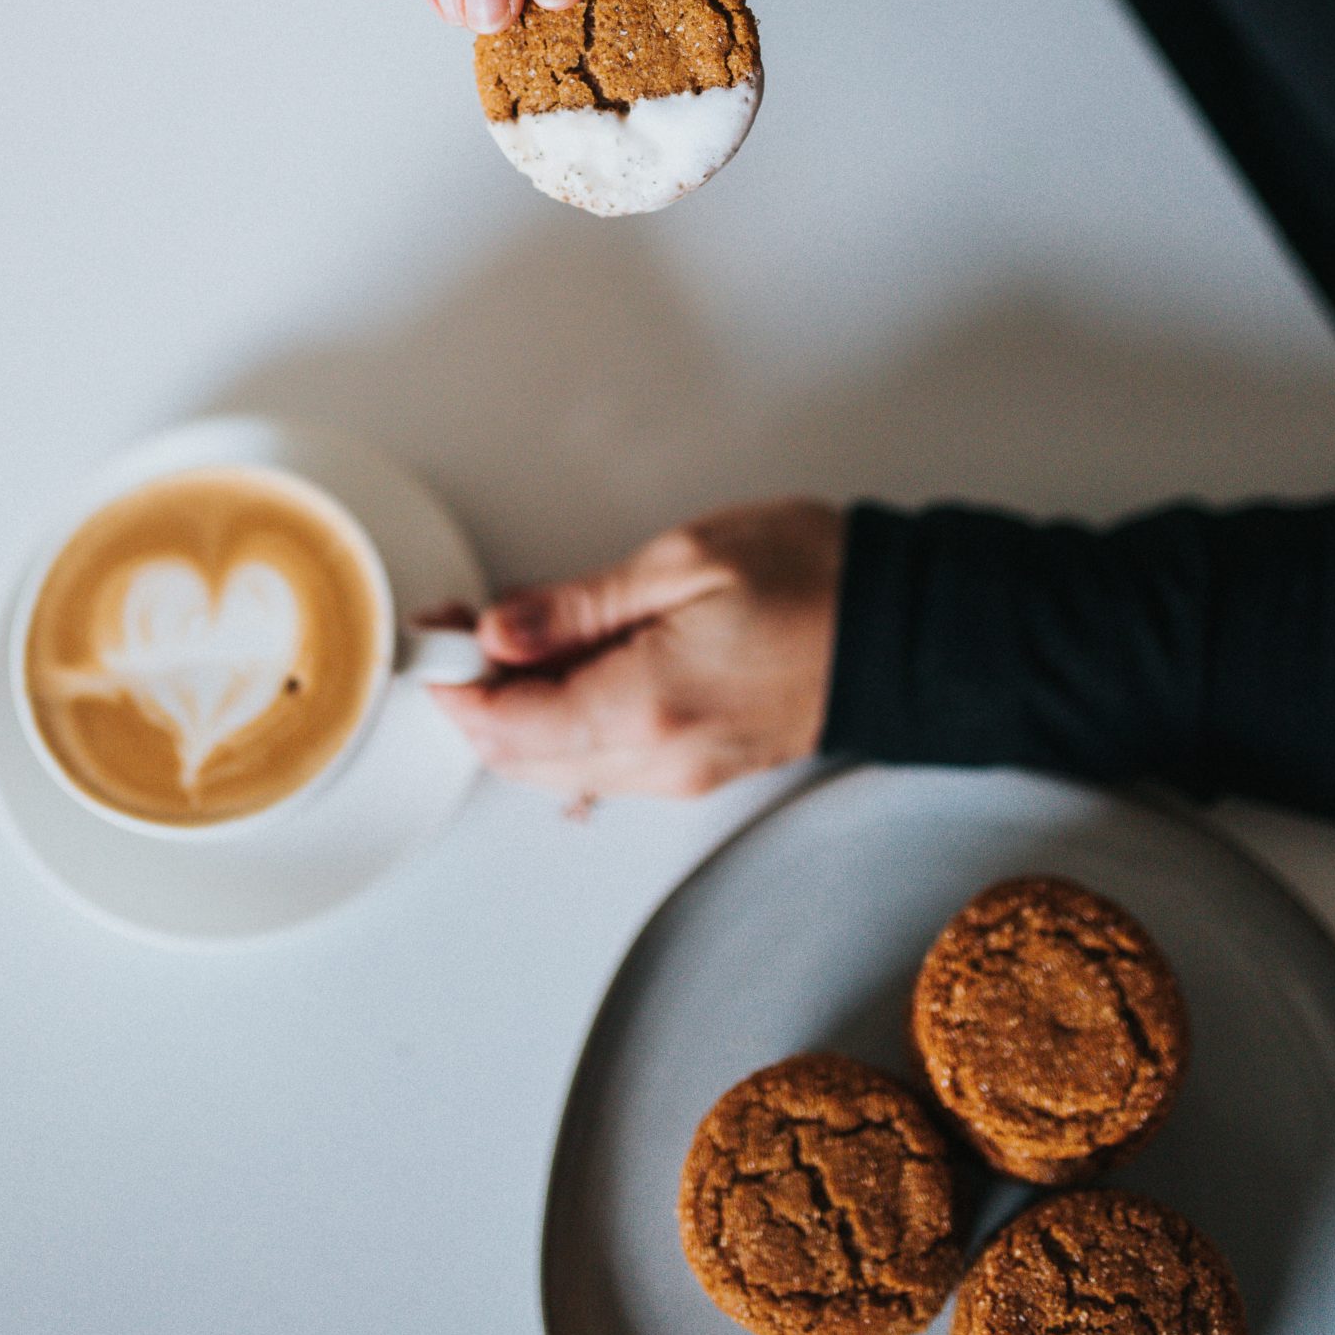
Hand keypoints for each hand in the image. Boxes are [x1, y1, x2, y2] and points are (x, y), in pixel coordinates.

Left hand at [433, 500, 845, 799]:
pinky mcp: (695, 769)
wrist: (899, 623)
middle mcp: (659, 760)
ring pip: (557, 769)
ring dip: (519, 712)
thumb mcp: (682, 560)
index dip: (454, 685)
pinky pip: (602, 764)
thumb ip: (579, 605)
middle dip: (478, 698)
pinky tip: (568, 665)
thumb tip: (499, 632)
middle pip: (521, 760)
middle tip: (462, 625)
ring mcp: (679, 774)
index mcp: (648, 706)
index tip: (435, 636)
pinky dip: (565, 723)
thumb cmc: (811, 577)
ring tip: (513, 633)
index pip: (508, 726)